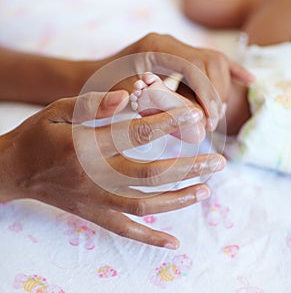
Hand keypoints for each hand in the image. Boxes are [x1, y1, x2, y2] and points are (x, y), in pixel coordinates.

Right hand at [0, 90, 225, 248]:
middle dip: (188, 167)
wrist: (13, 170)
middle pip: (150, 174)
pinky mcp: (92, 215)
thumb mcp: (58, 110)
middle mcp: (93, 177)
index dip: (168, 123)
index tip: (194, 117)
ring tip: (206, 190)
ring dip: (179, 199)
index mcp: (85, 146)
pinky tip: (174, 243)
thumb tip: (127, 98)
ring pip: (144, 204)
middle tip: (218, 161)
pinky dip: (151, 238)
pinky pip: (125, 230)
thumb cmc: (37, 135)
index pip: (136, 134)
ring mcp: (94, 201)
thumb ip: (93, 105)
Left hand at [109, 33, 252, 130]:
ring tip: (215, 115)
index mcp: (155, 47)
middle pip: (210, 61)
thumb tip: (198, 116)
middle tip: (213, 121)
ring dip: (220, 88)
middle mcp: (167, 41)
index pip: (195, 66)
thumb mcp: (129, 100)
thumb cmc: (103, 91)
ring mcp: (174, 46)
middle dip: (217, 93)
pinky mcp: (178, 55)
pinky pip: (209, 61)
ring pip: (214, 61)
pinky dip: (230, 71)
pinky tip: (248, 80)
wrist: (90, 79)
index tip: (210, 120)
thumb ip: (161, 105)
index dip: (207, 94)